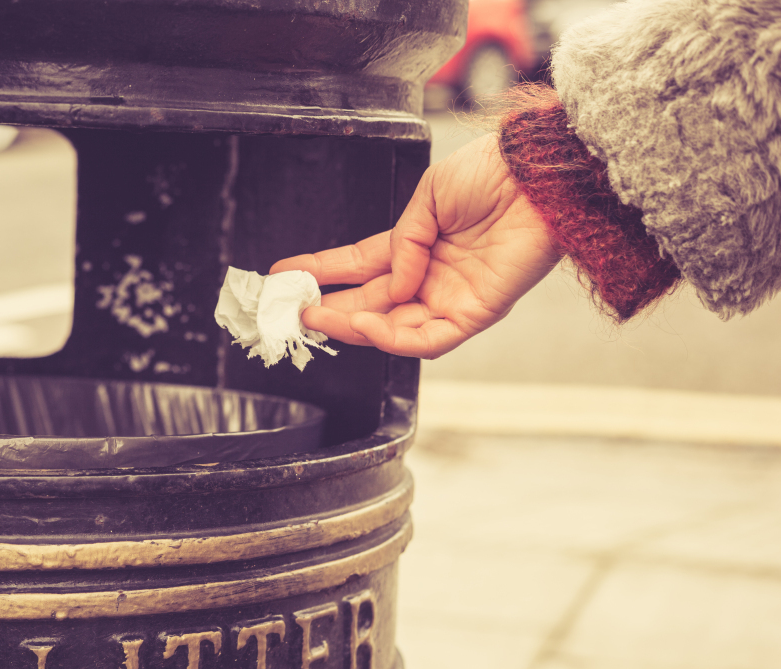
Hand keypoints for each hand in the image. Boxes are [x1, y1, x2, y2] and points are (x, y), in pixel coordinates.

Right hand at [271, 134, 560, 358]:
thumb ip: (402, 240)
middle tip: (297, 313)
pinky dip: (394, 338)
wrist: (539, 173)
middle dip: (331, 311)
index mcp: (417, 244)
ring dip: (355, 328)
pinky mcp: (475, 313)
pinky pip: (429, 339)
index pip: (361, 266)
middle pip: (372, 305)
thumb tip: (391, 279)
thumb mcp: (429, 195)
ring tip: (321, 318)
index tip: (286, 277)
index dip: (323, 272)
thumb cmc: (494, 172)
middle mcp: (431, 276)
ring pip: (395, 329)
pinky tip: (367, 324)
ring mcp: (451, 297)